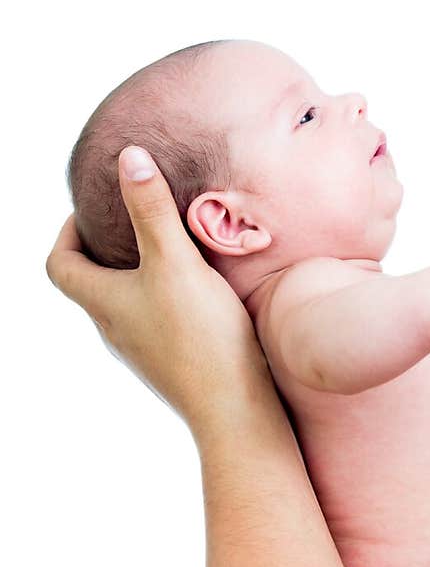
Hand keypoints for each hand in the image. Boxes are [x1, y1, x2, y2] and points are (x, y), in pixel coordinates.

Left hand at [45, 146, 276, 434]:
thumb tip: (128, 158)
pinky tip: (200, 289)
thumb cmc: (200, 335)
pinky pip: (156, 322)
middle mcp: (115, 329)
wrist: (234, 409)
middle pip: (91, 284)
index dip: (65, 234)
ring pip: (126, 303)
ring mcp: (144, 350)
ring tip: (169, 247)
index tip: (90, 210)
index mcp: (104, 303)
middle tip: (133, 219)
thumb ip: (152, 209)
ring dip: (137, 274)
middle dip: (105, 248)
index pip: (59, 266)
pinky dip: (165, 297)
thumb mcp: (174, 261)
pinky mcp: (173, 363)